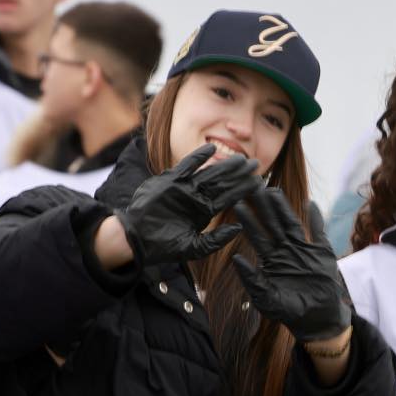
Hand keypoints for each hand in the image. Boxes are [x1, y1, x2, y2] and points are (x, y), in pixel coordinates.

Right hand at [115, 144, 262, 267]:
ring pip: (210, 172)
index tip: (259, 182)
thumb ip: (216, 240)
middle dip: (240, 174)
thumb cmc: (163, 247)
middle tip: (255, 165)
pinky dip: (198, 157)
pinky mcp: (170, 181)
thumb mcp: (195, 248)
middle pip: (223, 182)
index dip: (244, 189)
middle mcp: (197, 197)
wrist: (136, 239)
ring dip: (225, 165)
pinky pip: (186, 166)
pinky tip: (211, 148)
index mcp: (204, 211)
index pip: (229, 197)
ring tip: (242, 158)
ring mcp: (185, 188)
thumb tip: (239, 229)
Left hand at [230, 188, 351, 341]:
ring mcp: (303, 249)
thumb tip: (235, 258)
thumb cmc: (289, 311)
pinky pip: (319, 232)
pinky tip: (311, 203)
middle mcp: (285, 250)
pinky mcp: (322, 252)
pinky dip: (316, 218)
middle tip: (252, 186)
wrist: (317, 319)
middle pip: (272, 222)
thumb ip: (252, 279)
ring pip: (292, 222)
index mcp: (271, 259)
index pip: (257, 234)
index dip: (248, 219)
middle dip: (263, 205)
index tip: (237, 203)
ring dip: (284, 207)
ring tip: (274, 190)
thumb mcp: (266, 299)